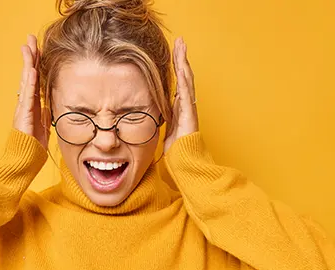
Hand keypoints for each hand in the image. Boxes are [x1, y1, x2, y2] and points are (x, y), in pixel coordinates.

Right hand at [13, 34, 50, 149]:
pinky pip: (27, 96)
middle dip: (30, 56)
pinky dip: (29, 82)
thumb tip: (50, 103)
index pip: (35, 80)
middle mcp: (26, 103)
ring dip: (28, 63)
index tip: (39, 49)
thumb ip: (46, 114)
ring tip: (29, 47)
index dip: (37, 64)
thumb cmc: (32, 147)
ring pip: (26, 81)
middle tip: (31, 38)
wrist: (23, 161)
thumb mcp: (44, 127)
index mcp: (32, 105)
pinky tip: (30, 70)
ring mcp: (23, 108)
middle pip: (28, 75)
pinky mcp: (23, 116)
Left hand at [164, 37, 198, 154]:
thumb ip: (158, 120)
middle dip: (182, 58)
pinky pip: (187, 92)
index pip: (178, 81)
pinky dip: (185, 79)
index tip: (173, 52)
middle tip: (180, 41)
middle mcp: (186, 104)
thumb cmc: (175, 150)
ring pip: (187, 79)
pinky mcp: (190, 113)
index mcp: (179, 107)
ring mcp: (190, 107)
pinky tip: (182, 67)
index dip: (176, 66)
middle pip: (185, 75)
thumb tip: (144, 117)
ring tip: (182, 46)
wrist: (185, 162)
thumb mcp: (162, 129)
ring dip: (184, 62)